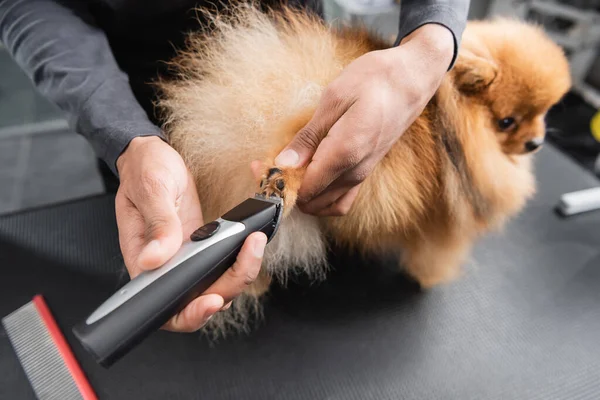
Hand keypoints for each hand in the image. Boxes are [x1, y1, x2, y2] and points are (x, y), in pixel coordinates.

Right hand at [115, 136, 266, 331]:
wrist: (153, 154)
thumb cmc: (143, 168)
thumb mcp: (150, 188)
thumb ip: (158, 223)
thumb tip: (153, 259)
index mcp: (143, 260)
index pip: (165, 304)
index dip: (190, 313)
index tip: (212, 300)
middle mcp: (166, 266)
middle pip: (199, 300)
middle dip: (229, 287)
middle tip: (248, 254)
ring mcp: (186, 258)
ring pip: (217, 285)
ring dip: (240, 272)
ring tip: (254, 243)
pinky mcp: (201, 246)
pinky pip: (224, 265)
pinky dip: (241, 259)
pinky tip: (252, 242)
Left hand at [274, 24, 454, 215]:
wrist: (413, 78)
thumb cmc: (375, 80)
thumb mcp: (334, 98)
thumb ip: (308, 136)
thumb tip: (284, 164)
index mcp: (346, 152)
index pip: (305, 189)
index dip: (279, 183)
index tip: (262, 166)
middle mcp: (356, 171)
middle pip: (312, 202)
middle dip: (286, 190)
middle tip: (267, 166)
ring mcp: (363, 174)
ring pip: (326, 206)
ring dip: (302, 196)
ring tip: (286, 171)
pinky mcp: (366, 171)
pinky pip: (341, 200)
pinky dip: (321, 196)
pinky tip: (309, 176)